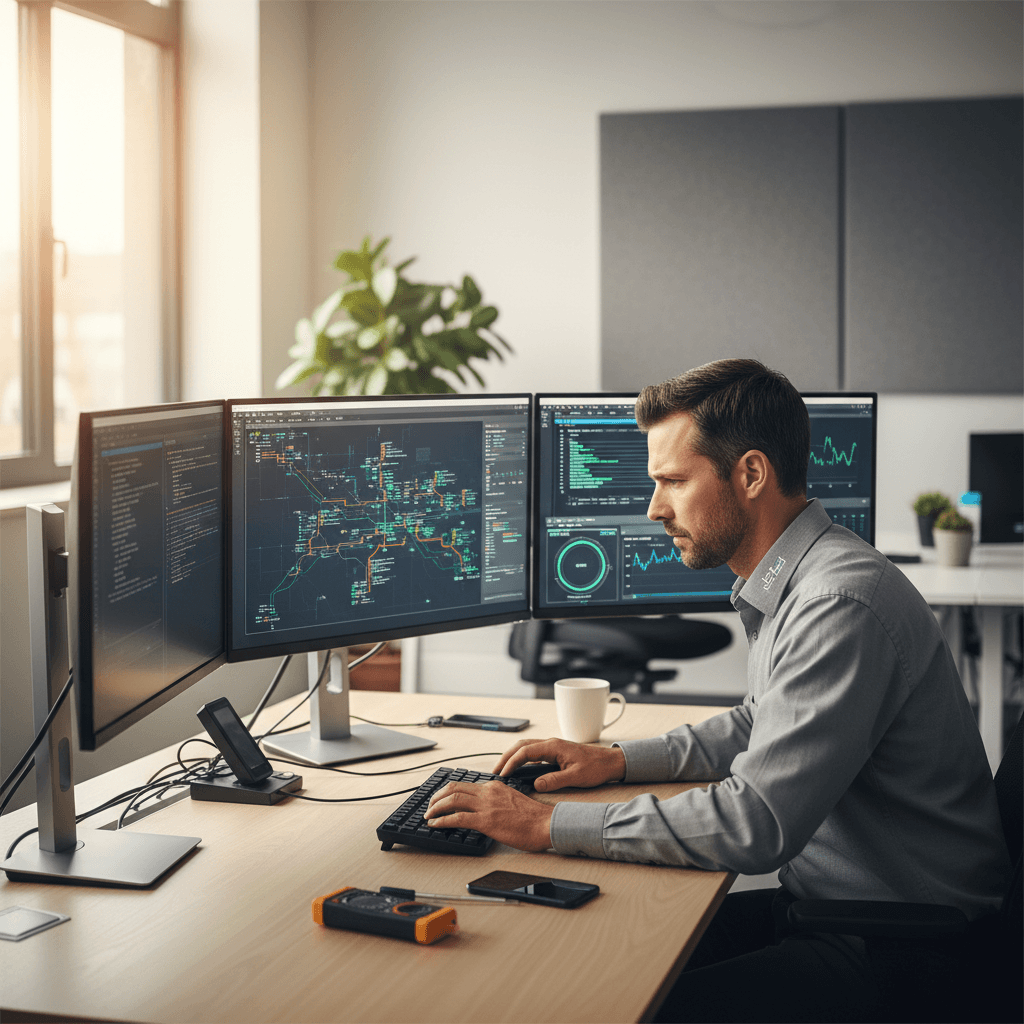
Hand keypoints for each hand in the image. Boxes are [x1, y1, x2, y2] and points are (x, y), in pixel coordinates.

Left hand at [424, 781, 553, 851]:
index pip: (464, 784)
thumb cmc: (533, 817)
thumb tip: (483, 809)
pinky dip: (442, 820)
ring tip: (428, 815)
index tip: (440, 798)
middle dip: (437, 797)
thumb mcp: (511, 800)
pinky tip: (436, 824)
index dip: (448, 791)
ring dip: (436, 807)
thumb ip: (496, 800)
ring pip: (452, 799)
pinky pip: (457, 818)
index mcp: (494, 786)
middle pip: (454, 788)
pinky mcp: (486, 821)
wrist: (545, 824)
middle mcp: (488, 792)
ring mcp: (486, 805)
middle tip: (429, 806)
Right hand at [492, 737, 625, 792]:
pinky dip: (522, 759)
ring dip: (513, 757)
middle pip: (521, 746)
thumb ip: (554, 780)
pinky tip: (520, 770)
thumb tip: (536, 785)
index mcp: (553, 746)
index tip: (501, 774)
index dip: (511, 762)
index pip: (525, 751)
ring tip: (503, 771)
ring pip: (526, 748)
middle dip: (506, 757)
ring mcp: (553, 747)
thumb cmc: (596, 767)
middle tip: (495, 772)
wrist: (610, 762)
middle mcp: (551, 743)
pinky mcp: (555, 752)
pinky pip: (534, 753)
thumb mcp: (575, 777)